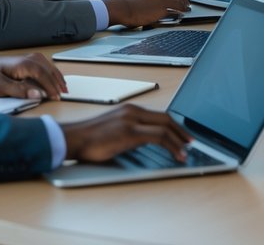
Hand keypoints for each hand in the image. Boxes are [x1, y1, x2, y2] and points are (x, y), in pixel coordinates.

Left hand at [0, 53, 65, 99]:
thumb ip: (18, 90)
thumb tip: (37, 94)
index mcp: (23, 63)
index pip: (43, 74)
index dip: (51, 86)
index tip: (56, 97)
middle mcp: (29, 58)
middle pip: (49, 70)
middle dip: (58, 83)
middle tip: (64, 95)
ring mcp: (30, 57)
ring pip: (50, 67)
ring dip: (58, 78)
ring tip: (64, 89)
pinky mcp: (29, 59)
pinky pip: (46, 66)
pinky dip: (53, 73)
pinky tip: (56, 79)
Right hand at [60, 103, 191, 162]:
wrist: (72, 138)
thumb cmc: (89, 139)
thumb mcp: (113, 129)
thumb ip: (128, 130)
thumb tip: (143, 140)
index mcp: (129, 109)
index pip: (159, 115)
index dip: (174, 125)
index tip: (182, 134)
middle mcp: (132, 111)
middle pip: (166, 118)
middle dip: (181, 131)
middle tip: (190, 141)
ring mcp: (131, 120)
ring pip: (165, 126)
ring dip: (179, 139)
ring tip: (187, 150)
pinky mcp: (129, 132)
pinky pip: (158, 136)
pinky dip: (172, 145)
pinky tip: (177, 154)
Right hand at [104, 0, 190, 27]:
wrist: (126, 8)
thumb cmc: (134, 3)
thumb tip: (163, 1)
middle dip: (186, 1)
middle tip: (188, 6)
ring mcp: (165, 0)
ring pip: (181, 4)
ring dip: (185, 8)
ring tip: (186, 11)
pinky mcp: (164, 9)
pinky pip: (176, 12)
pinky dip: (179, 14)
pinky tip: (180, 17)